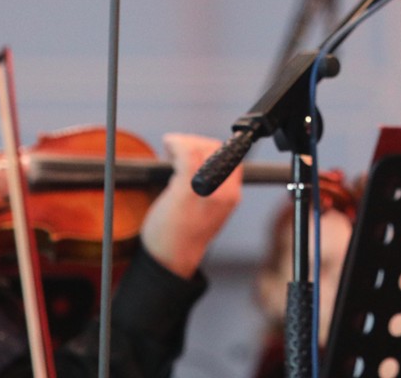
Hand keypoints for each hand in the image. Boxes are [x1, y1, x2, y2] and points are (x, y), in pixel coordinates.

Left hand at [137, 133, 242, 279]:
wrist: (172, 257)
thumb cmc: (184, 232)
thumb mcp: (209, 207)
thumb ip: (214, 185)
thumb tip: (204, 155)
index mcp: (231, 196)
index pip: (231, 156)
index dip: (211, 147)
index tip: (194, 150)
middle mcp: (225, 191)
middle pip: (217, 148)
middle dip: (196, 143)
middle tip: (179, 153)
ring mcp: (207, 189)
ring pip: (202, 147)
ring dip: (184, 144)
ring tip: (173, 155)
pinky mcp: (188, 189)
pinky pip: (187, 153)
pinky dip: (176, 143)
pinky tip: (169, 146)